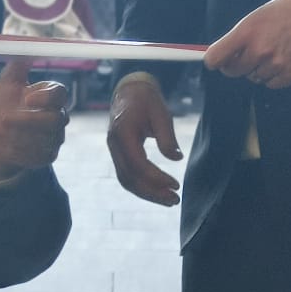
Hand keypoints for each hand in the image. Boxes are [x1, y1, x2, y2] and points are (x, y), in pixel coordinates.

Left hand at [0, 59, 71, 182]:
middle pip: (54, 120)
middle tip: (3, 119)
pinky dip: (16, 151)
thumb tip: (24, 48)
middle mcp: (58, 117)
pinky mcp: (47, 157)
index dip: (45, 96)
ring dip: (15, 136)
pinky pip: (36, 156)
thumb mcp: (7, 83)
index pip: (60, 93)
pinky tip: (3, 145)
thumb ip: (17, 65)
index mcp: (51, 96)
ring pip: (43, 140)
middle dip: (26, 120)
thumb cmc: (4, 106)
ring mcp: (55, 139)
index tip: (26, 97)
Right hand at [106, 76, 181, 205]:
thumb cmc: (146, 100)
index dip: (156, 178)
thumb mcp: (161, 113)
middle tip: (175, 200)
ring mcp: (114, 151)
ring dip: (148, 193)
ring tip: (169, 200)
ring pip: (127, 180)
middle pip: (130, 178)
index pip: (137, 164)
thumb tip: (176, 159)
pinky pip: (127, 176)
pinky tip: (158, 191)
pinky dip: (142, 187)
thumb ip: (167, 137)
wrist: (130, 91)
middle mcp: (114, 145)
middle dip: (152, 192)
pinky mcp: (118, 154)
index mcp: (122, 133)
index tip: (176, 185)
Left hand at [201, 0, 290, 88]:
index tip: (215, 61)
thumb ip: (241, 36)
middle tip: (247, 54)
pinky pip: (273, 84)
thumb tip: (224, 54)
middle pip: (233, 71)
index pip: (216, 57)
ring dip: (258, 69)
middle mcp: (260, 51)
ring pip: (254, 78)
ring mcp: (277, 65)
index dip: (214, 60)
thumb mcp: (258, 15)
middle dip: (237, 64)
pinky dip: (275, 76)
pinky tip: (284, 60)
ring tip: (273, 52)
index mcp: (248, 32)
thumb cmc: (290, 9)